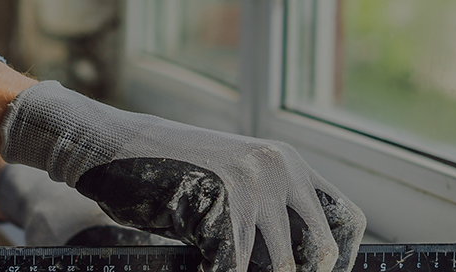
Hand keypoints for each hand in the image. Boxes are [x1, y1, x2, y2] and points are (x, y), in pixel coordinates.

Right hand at [0, 81, 365, 270]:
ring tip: (225, 265)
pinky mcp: (221, 207)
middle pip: (320, 250)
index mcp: (290, 164)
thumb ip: (269, 213)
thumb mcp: (233, 185)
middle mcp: (280, 170)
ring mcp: (252, 187)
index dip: (342, 258)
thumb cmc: (167, 175)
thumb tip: (301, 262)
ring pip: (279, 266)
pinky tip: (206, 269)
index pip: (346, 219)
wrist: (109, 147)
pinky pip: (235, 268)